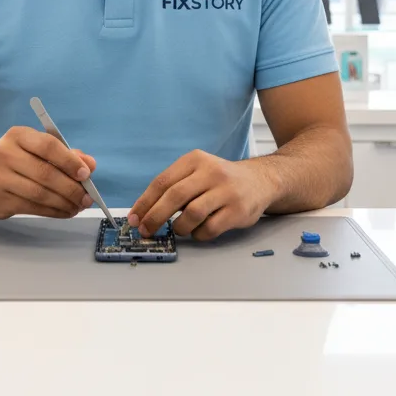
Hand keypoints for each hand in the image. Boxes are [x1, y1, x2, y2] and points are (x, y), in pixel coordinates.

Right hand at [0, 125, 96, 219]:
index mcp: (17, 135)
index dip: (69, 161)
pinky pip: (32, 208)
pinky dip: (53, 212)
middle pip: (45, 173)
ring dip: (64, 203)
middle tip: (87, 197)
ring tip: (77, 206)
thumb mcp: (38, 150)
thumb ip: (66, 155)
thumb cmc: (16, 162)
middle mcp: (4, 153)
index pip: (48, 145)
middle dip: (71, 188)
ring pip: (40, 194)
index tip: (86, 174)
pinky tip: (63, 211)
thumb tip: (89, 165)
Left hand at [127, 151, 276, 241]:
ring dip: (179, 227)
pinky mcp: (238, 210)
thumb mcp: (197, 172)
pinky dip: (198, 235)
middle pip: (175, 196)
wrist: (260, 180)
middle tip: (145, 231)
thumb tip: (144, 212)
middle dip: (155, 217)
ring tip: (180, 229)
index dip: (145, 202)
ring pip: (192, 214)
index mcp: (195, 160)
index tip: (135, 218)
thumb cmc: (220, 180)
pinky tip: (199, 231)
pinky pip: (210, 229)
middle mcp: (211, 172)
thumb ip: (175, 187)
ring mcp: (226, 191)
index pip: (163, 181)